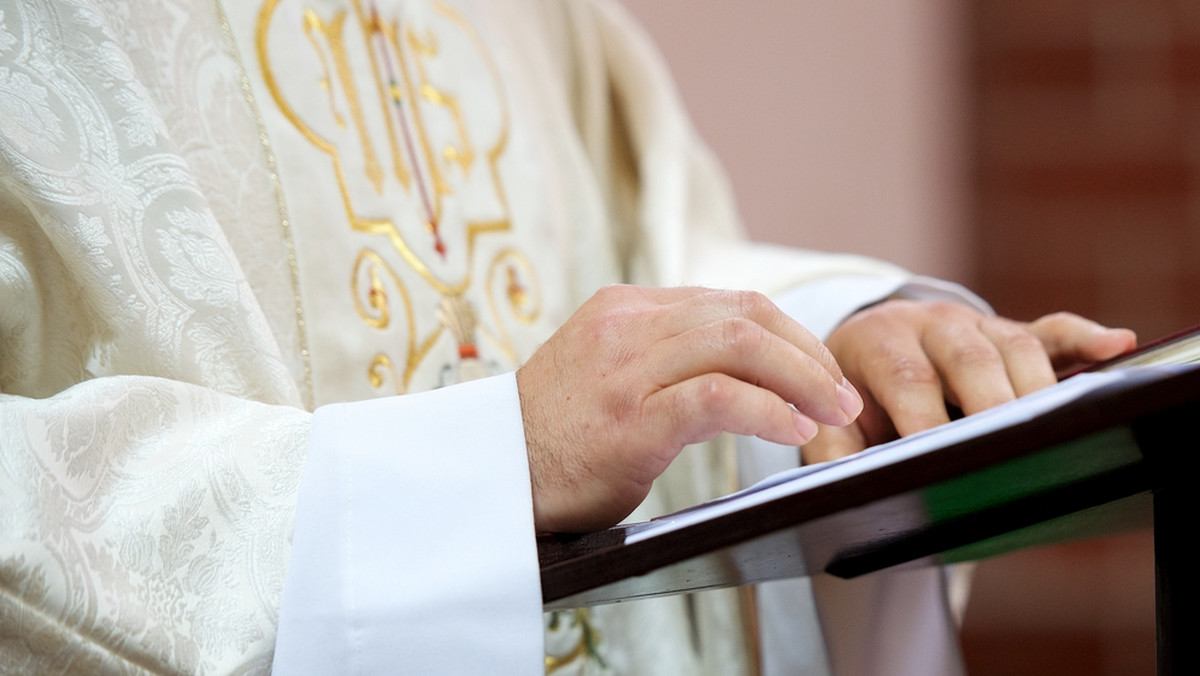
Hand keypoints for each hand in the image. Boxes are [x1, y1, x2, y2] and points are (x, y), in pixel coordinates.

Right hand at [517, 285, 863, 531]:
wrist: (491, 474)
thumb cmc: (554, 436)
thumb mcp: (606, 372)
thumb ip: (663, 358)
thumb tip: (741, 375)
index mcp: (624, 309)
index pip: (730, 302)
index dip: (789, 334)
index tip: (820, 370)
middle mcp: (627, 325)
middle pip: (745, 314)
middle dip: (808, 353)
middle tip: (842, 393)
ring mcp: (627, 369)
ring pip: (739, 344)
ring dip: (803, 378)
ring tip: (834, 412)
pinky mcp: (630, 419)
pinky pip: (717, 397)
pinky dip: (767, 410)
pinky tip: (793, 430)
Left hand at [801, 299, 1136, 463]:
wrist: (864, 345)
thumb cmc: (852, 391)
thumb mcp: (828, 415)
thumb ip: (830, 446)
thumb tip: (843, 481)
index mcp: (880, 341)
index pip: (908, 378)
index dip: (925, 418)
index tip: (938, 458)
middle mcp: (931, 324)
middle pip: (970, 358)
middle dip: (992, 403)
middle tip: (1009, 450)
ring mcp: (976, 324)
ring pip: (1015, 345)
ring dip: (1038, 387)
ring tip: (1056, 432)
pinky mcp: (1011, 330)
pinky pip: (1052, 329)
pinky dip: (1084, 338)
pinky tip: (1115, 346)